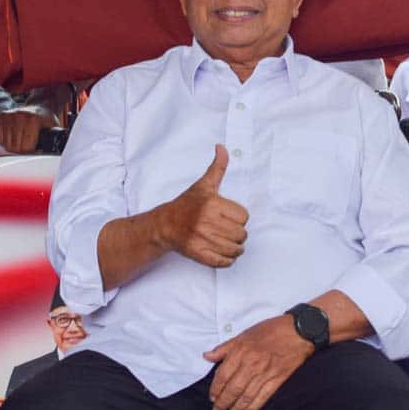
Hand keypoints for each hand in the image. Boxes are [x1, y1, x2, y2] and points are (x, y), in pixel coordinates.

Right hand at [0, 106, 54, 152]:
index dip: (32, 152)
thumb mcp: (54, 130)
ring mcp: (9, 115)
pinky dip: (6, 142)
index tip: (36, 149)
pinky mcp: (2, 115)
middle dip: (22, 151)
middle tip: (29, 147)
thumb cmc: (46, 121)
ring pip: (6, 144)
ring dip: (14, 147)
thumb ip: (53, 141)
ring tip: (22, 143)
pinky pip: (0, 139)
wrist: (40, 107)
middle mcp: (19, 116)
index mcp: (33, 120)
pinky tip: (14, 139)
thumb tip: (47, 153)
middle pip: (15, 147)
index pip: (26, 147)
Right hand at [157, 145, 248, 267]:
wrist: (165, 225)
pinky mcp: (198, 254)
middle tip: (228, 230)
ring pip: (235, 249)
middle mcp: (206, 222)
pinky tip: (222, 251)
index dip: (239, 217)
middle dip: (238, 233)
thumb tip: (222, 147)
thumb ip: (217, 167)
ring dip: (235, 248)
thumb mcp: (203, 185)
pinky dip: (227, 260)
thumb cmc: (187, 204)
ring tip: (227, 241)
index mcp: (211, 204)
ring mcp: (202, 239)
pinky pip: (224, 262)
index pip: (244, 216)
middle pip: (242, 234)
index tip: (228, 216)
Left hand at [203, 314, 312, 409]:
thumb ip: (225, 348)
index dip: (216, 388)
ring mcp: (265, 373)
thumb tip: (207, 356)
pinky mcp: (278, 379)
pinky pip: (264, 396)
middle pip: (233, 388)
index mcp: (241, 352)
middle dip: (223, 402)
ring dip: (237, 408)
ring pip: (247, 395)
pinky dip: (255, 406)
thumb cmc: (270, 329)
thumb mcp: (244, 334)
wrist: (298, 331)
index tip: (212, 397)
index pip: (223, 375)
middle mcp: (251, 364)